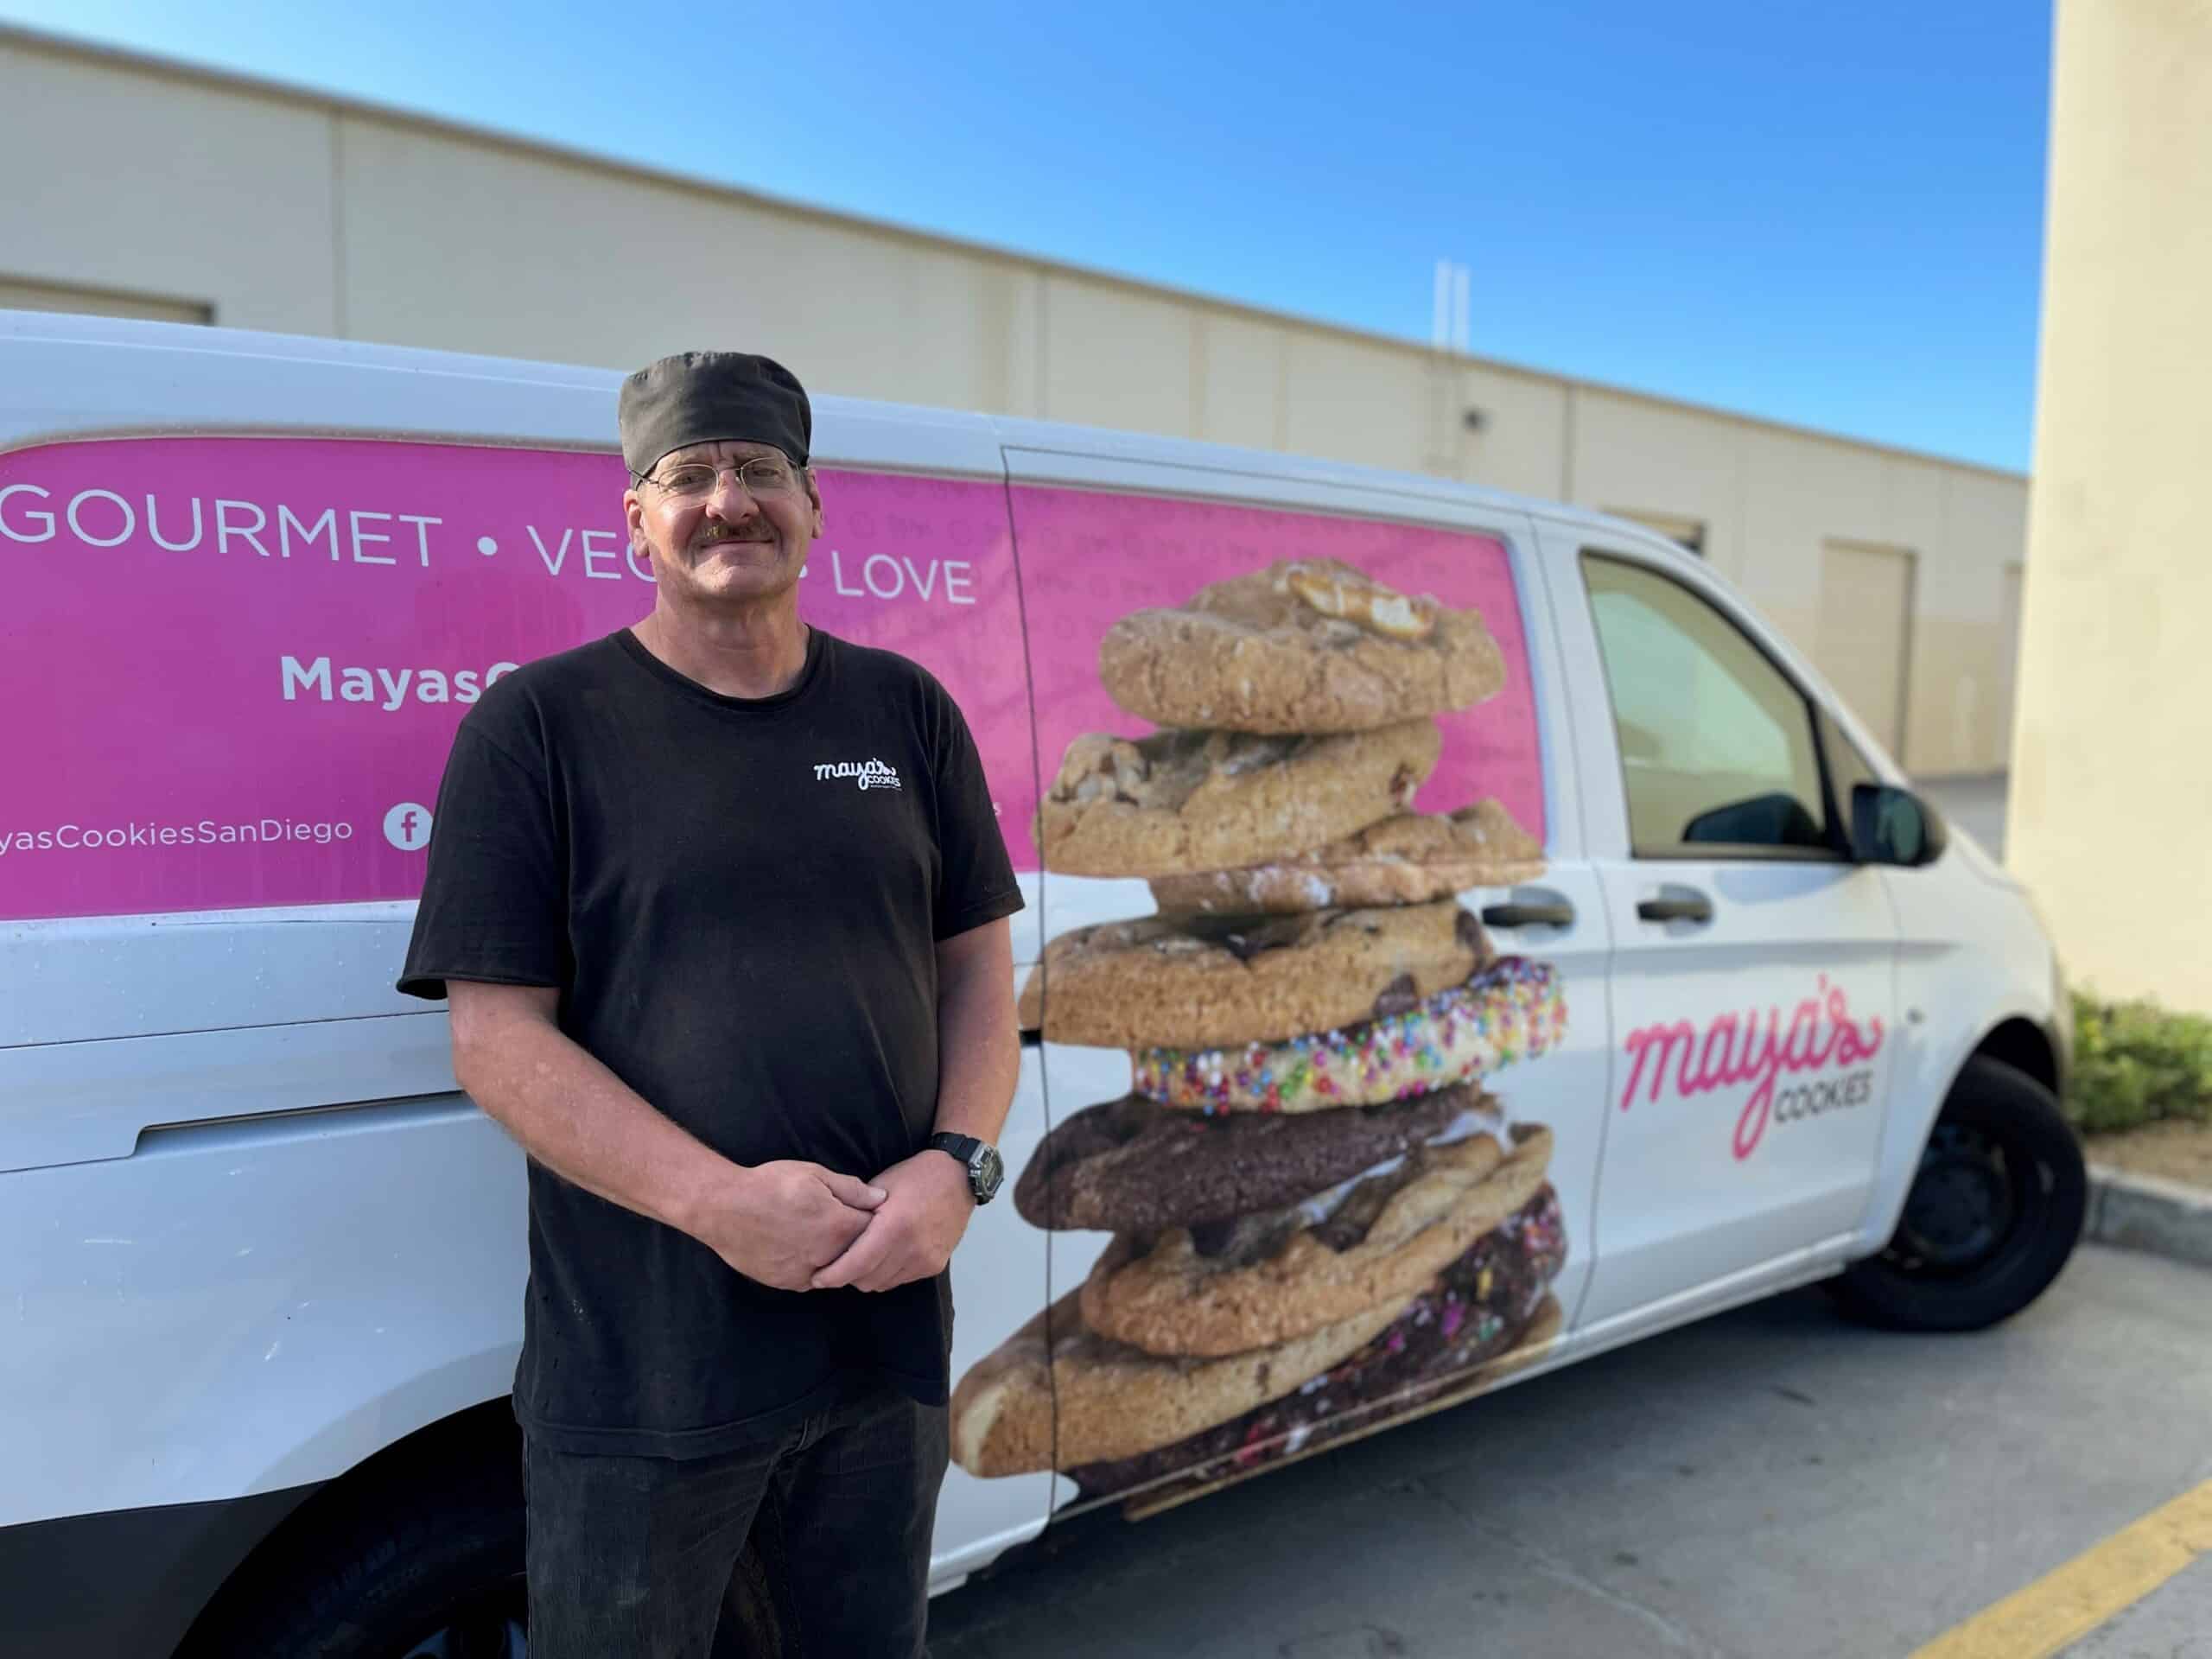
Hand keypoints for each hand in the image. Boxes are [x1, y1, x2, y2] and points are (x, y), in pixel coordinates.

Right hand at [694, 1161, 885, 1291]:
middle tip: (840, 1222)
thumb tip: (881, 1198)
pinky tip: (804, 1249)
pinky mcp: (787, 1283)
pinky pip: (812, 1278)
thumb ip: (851, 1189)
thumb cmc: (769, 1185)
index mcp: (839, 1227)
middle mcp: (827, 1256)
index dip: (872, 1217)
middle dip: (856, 1239)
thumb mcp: (814, 1174)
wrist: (724, 1208)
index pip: (874, 1228)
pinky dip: (815, 1267)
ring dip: (836, 1256)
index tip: (863, 1210)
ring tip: (820, 1234)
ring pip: (835, 1269)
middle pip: (857, 1252)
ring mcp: (807, 1273)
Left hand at [810, 1149, 973, 1292]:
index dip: (834, 1275)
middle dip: (848, 1275)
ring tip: (862, 1259)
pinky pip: (901, 1280)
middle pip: (867, 1279)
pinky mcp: (935, 1265)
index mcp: (894, 1226)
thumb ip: (857, 1213)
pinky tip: (886, 1256)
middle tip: (837, 1264)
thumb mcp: (881, 1186)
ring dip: (868, 1276)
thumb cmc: (915, 1176)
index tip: (817, 1278)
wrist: (959, 1178)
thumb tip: (831, 1235)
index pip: (857, 1263)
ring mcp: (926, 1259)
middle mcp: (912, 1248)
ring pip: (883, 1284)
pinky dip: (888, 1273)